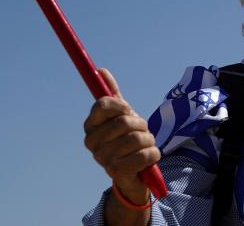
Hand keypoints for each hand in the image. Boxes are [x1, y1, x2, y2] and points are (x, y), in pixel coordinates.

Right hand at [82, 68, 160, 202]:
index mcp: (90, 127)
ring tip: (145, 145)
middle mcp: (92, 144)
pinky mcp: (118, 172)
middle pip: (125, 122)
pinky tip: (148, 157)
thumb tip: (101, 70)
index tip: (128, 110)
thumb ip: (113, 95)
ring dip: (149, 140)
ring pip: (137, 138)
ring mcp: (103, 159)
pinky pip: (144, 154)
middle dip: (141, 125)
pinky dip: (153, 154)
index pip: (103, 105)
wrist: (133, 174)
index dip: (121, 105)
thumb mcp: (121, 116)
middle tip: (142, 131)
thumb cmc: (126, 140)